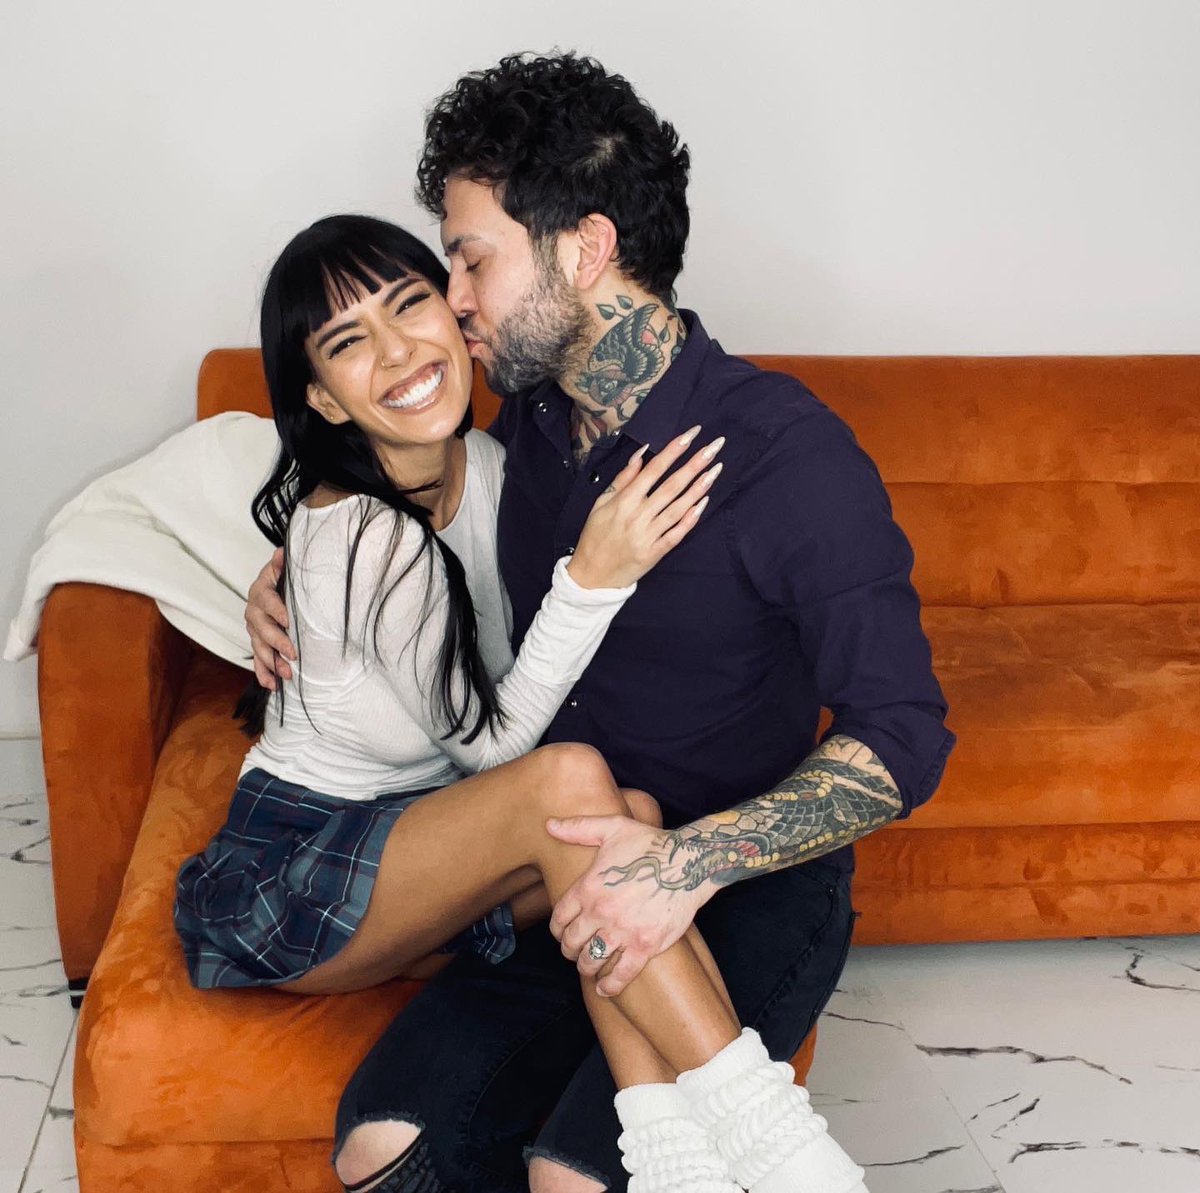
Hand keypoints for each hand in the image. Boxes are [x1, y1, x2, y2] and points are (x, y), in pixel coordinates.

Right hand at [246, 547, 293, 688]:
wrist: (275, 587)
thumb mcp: (284, 569)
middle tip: (293, 654)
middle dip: (277, 643)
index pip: (267, 601)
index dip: (277, 610)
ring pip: (259, 647)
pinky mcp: (257, 643)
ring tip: (286, 675)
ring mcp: (254, 629)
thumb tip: (282, 552)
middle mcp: (253, 611)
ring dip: (271, 662)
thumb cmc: (283, 579)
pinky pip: (257, 660)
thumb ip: (282, 564)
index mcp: (261, 591)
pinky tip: (272, 686)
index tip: (289, 620)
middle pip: (262, 629)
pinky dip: (263, 673)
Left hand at [546, 815, 707, 996]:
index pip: (559, 918)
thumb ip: (578, 828)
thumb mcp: (613, 828)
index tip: (562, 932)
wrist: (688, 863)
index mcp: (590, 886)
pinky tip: (604, 988)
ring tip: (588, 966)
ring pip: (591, 960)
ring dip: (585, 967)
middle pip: (572, 942)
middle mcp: (602, 911)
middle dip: (569, 949)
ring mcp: (623, 931)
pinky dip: (609, 985)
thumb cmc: (650, 844)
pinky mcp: (645, 945)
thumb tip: (549, 825)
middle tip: (574, 951)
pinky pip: (621, 974)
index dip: (557, 929)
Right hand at [567, 426, 724, 588]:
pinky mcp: (655, 552)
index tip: (692, 434)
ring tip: (716, 469)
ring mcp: (648, 535)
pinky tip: (704, 502)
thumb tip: (643, 452)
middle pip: (672, 485)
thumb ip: (624, 478)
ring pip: (679, 507)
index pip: (654, 469)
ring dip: (699, 487)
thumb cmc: (595, 536)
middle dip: (695, 463)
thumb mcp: (601, 503)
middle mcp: (638, 516)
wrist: (591, 576)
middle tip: (715, 446)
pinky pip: (677, 533)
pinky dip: (691, 518)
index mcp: (624, 501)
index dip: (674, 450)